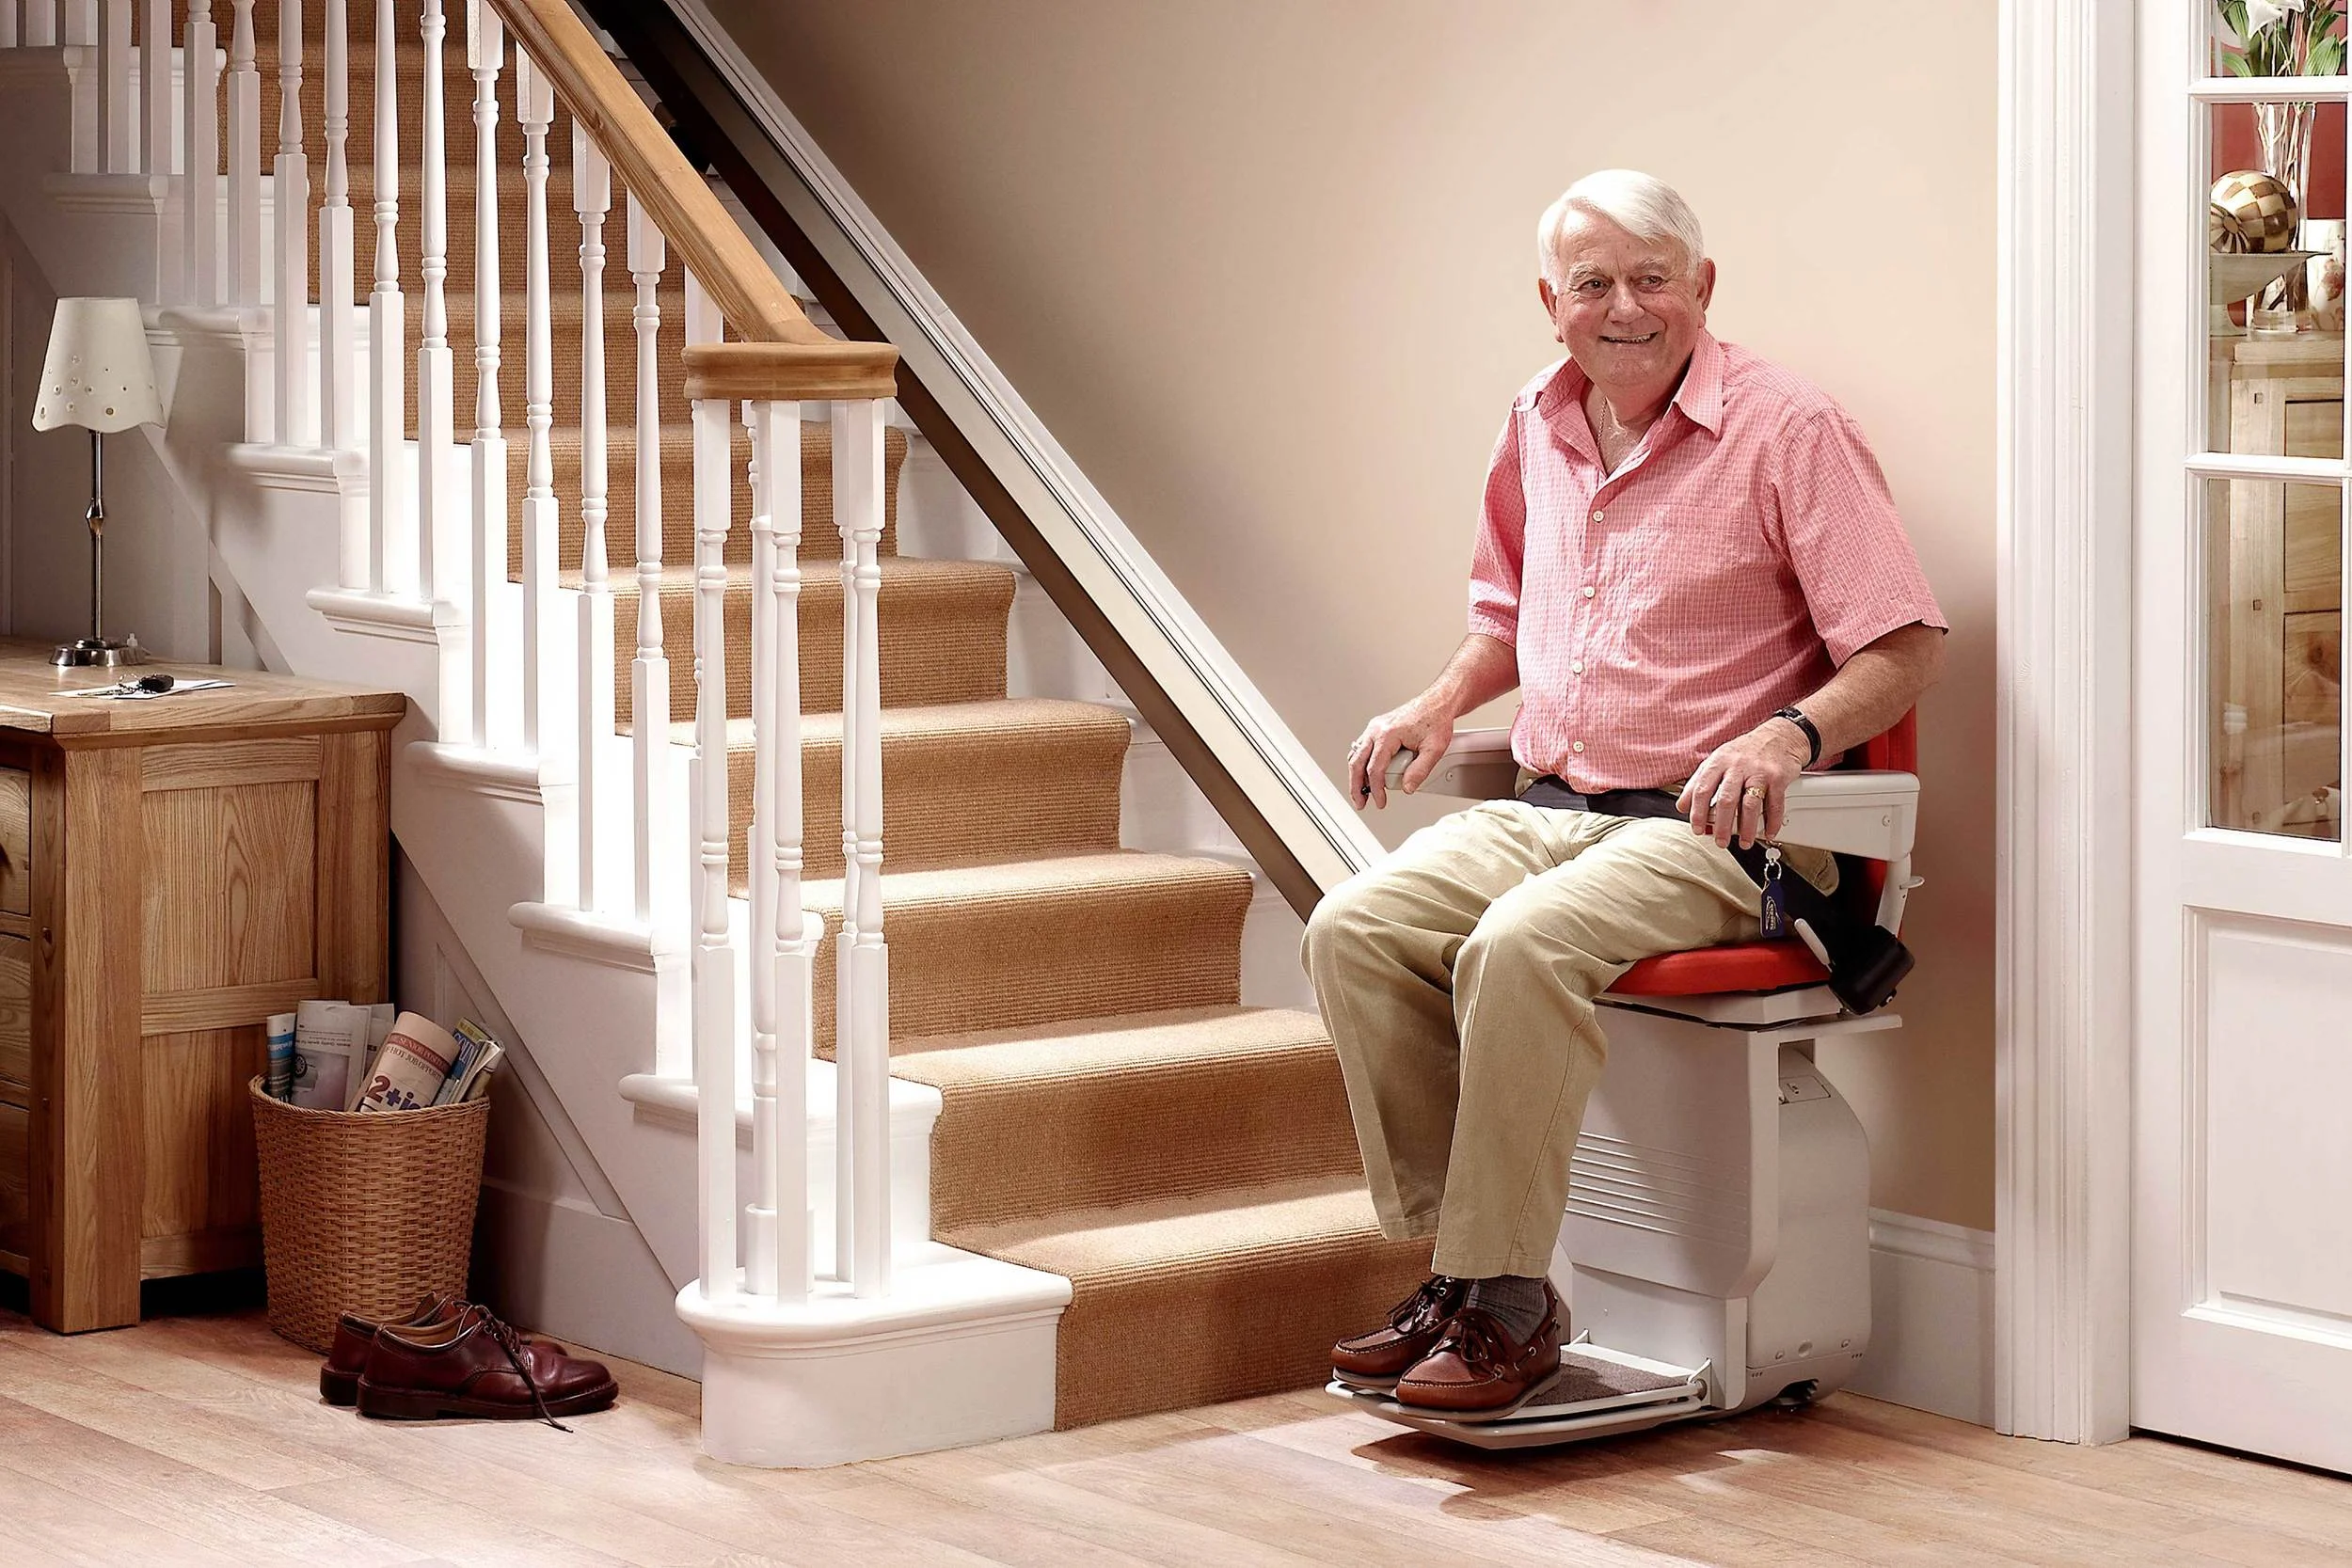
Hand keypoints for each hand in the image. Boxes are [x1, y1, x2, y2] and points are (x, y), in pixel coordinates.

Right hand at [1346, 703, 1455, 810]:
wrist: (1437, 703)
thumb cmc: (1435, 720)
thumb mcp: (1434, 749)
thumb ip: (1420, 771)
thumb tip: (1407, 788)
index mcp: (1388, 734)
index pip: (1375, 768)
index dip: (1376, 789)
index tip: (1380, 802)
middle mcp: (1376, 729)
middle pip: (1357, 762)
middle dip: (1356, 786)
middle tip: (1361, 802)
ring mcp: (1375, 728)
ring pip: (1356, 755)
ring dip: (1356, 776)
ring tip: (1362, 792)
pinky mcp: (1377, 729)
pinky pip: (1362, 749)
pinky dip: (1361, 764)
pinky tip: (1366, 775)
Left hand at [1677, 718, 1809, 848]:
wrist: (1779, 735)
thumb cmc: (1745, 751)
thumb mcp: (1717, 760)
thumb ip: (1698, 782)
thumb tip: (1682, 806)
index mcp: (1719, 762)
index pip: (1702, 789)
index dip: (1698, 812)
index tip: (1697, 828)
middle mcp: (1738, 766)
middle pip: (1726, 799)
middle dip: (1722, 825)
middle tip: (1719, 841)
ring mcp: (1759, 772)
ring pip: (1750, 804)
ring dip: (1746, 828)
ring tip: (1744, 842)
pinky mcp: (1778, 777)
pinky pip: (1775, 804)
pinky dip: (1772, 821)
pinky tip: (1769, 832)